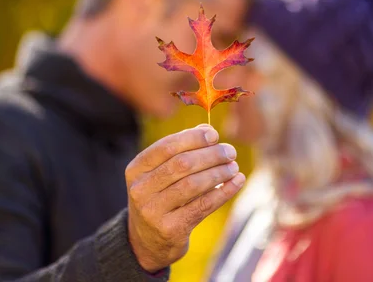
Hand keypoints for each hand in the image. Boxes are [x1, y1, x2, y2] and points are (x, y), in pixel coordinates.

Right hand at [125, 124, 244, 272]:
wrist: (147, 242)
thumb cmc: (160, 197)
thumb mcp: (161, 173)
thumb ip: (181, 149)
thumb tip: (207, 129)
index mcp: (136, 169)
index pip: (166, 146)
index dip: (193, 138)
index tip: (214, 135)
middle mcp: (140, 190)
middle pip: (181, 164)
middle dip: (210, 155)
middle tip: (230, 152)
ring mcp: (153, 211)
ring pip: (193, 185)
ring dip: (219, 173)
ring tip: (233, 166)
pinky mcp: (170, 229)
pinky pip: (203, 206)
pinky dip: (224, 192)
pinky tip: (237, 182)